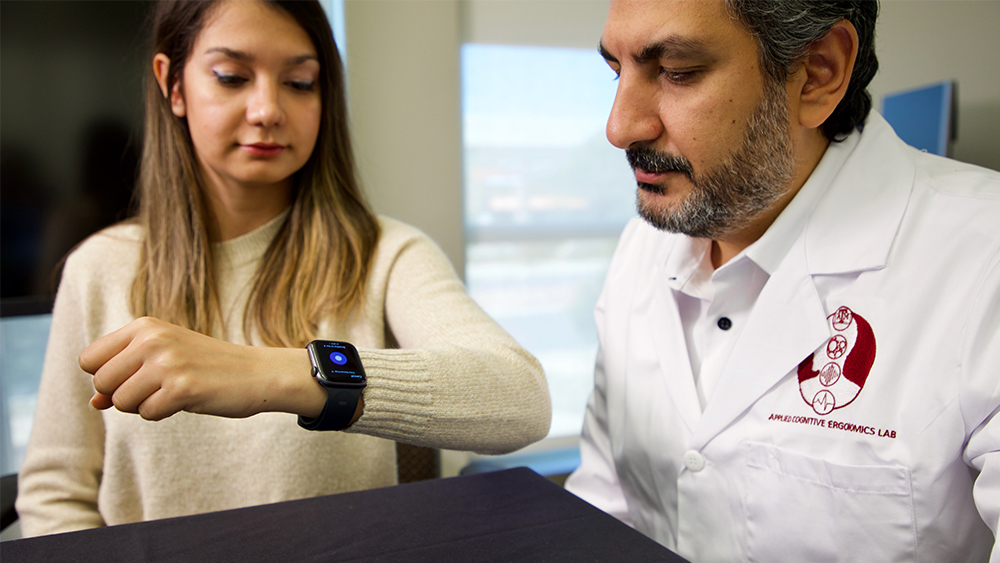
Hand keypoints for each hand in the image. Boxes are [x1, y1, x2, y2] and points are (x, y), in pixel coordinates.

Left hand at [80, 317, 319, 420]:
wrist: (257, 372)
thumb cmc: (206, 367)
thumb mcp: (162, 359)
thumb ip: (124, 375)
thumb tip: (94, 402)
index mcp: (144, 326)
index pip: (88, 359)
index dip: (105, 376)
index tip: (133, 377)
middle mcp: (152, 339)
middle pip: (101, 382)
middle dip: (122, 394)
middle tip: (156, 387)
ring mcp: (167, 363)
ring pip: (121, 401)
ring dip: (143, 406)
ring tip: (173, 392)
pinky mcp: (182, 388)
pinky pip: (148, 414)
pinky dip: (163, 414)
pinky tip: (187, 400)